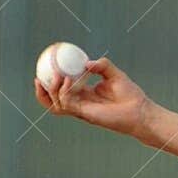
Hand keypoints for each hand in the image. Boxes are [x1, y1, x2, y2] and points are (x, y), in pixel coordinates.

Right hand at [34, 55, 150, 136]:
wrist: (139, 110)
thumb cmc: (130, 94)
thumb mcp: (114, 74)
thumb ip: (101, 65)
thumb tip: (86, 63)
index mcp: (84, 95)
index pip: (62, 90)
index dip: (51, 83)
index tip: (45, 69)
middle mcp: (80, 104)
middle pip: (53, 102)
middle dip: (42, 92)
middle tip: (38, 77)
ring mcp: (81, 110)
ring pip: (56, 105)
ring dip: (51, 91)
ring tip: (54, 77)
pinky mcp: (85, 114)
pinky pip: (68, 103)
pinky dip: (64, 92)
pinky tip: (67, 80)